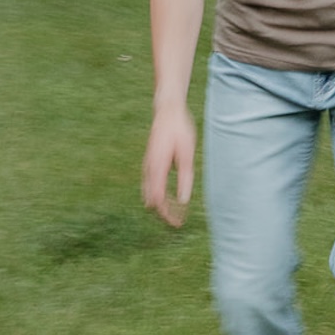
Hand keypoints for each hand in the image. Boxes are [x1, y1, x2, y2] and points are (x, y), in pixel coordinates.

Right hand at [142, 101, 195, 225]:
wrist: (167, 111)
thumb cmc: (180, 130)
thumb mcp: (187, 154)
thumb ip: (185, 177)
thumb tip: (183, 201)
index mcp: (157, 168)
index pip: (158, 200)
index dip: (166, 215)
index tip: (177, 224)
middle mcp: (148, 170)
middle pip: (151, 201)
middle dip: (163, 214)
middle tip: (178, 222)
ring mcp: (147, 166)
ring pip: (149, 194)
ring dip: (161, 206)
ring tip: (176, 214)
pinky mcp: (150, 163)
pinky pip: (150, 186)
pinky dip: (158, 196)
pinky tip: (170, 198)